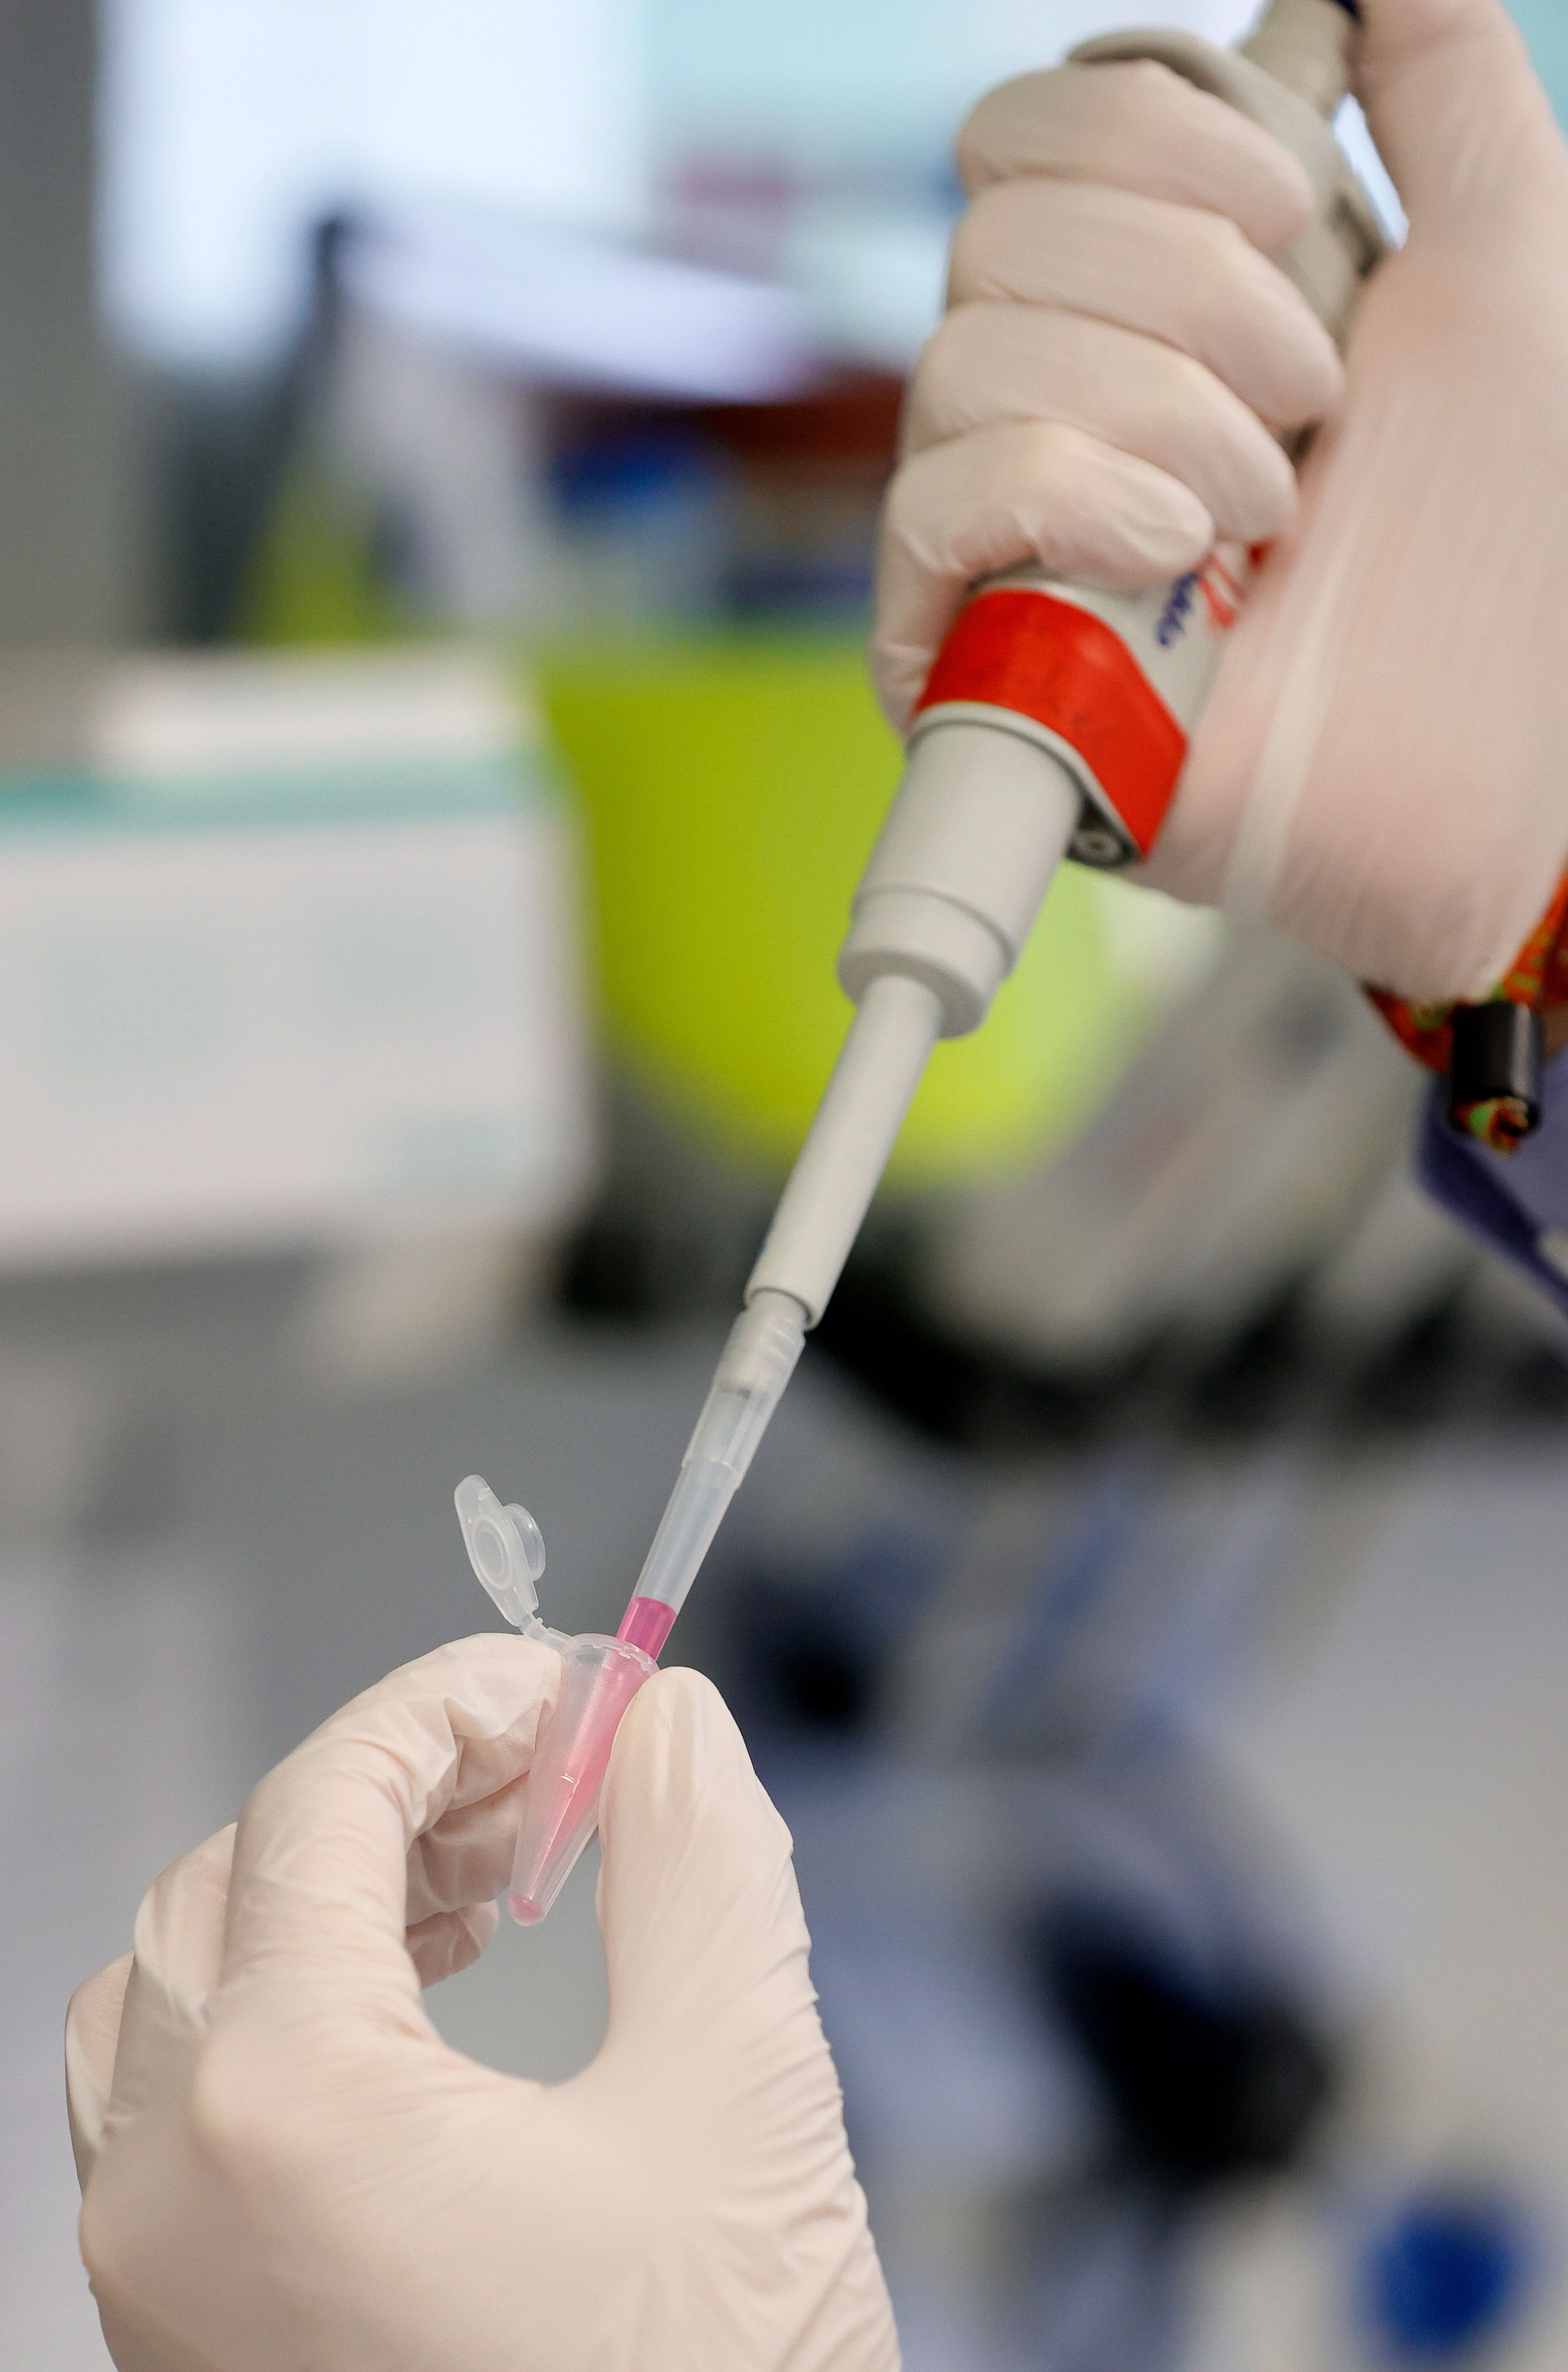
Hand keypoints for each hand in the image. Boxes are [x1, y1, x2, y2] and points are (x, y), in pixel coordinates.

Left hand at [66, 1637, 897, 2371]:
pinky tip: (423, 2011)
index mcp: (279, 2116)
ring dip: (321, 1893)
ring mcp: (155, 2290)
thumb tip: (661, 1720)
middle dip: (393, 1788)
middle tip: (548, 1777)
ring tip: (485, 1882)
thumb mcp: (742, 2097)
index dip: (455, 1702)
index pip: (321, 1799)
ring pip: (174, 1990)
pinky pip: (174, 2110)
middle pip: (231, 1877)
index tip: (575, 1685)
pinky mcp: (188, 2348)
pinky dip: (284, 2009)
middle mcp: (164, 2197)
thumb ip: (700, 1863)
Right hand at [872, 0, 1567, 1003]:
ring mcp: (1005, 528)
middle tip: (1314, 406)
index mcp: (1154, 291)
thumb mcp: (1506, 260)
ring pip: (961, 359)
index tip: (1294, 217)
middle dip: (1186, 294)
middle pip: (991, 229)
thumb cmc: (1512, 542)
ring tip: (1267, 516)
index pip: (1031, 132)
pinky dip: (1067, 498)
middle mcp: (1057, 394)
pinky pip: (936, 502)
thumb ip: (1438, 84)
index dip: (1145, 131)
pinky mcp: (968, 653)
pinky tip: (1177, 559)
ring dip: (1155, 416)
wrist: (1504, 764)